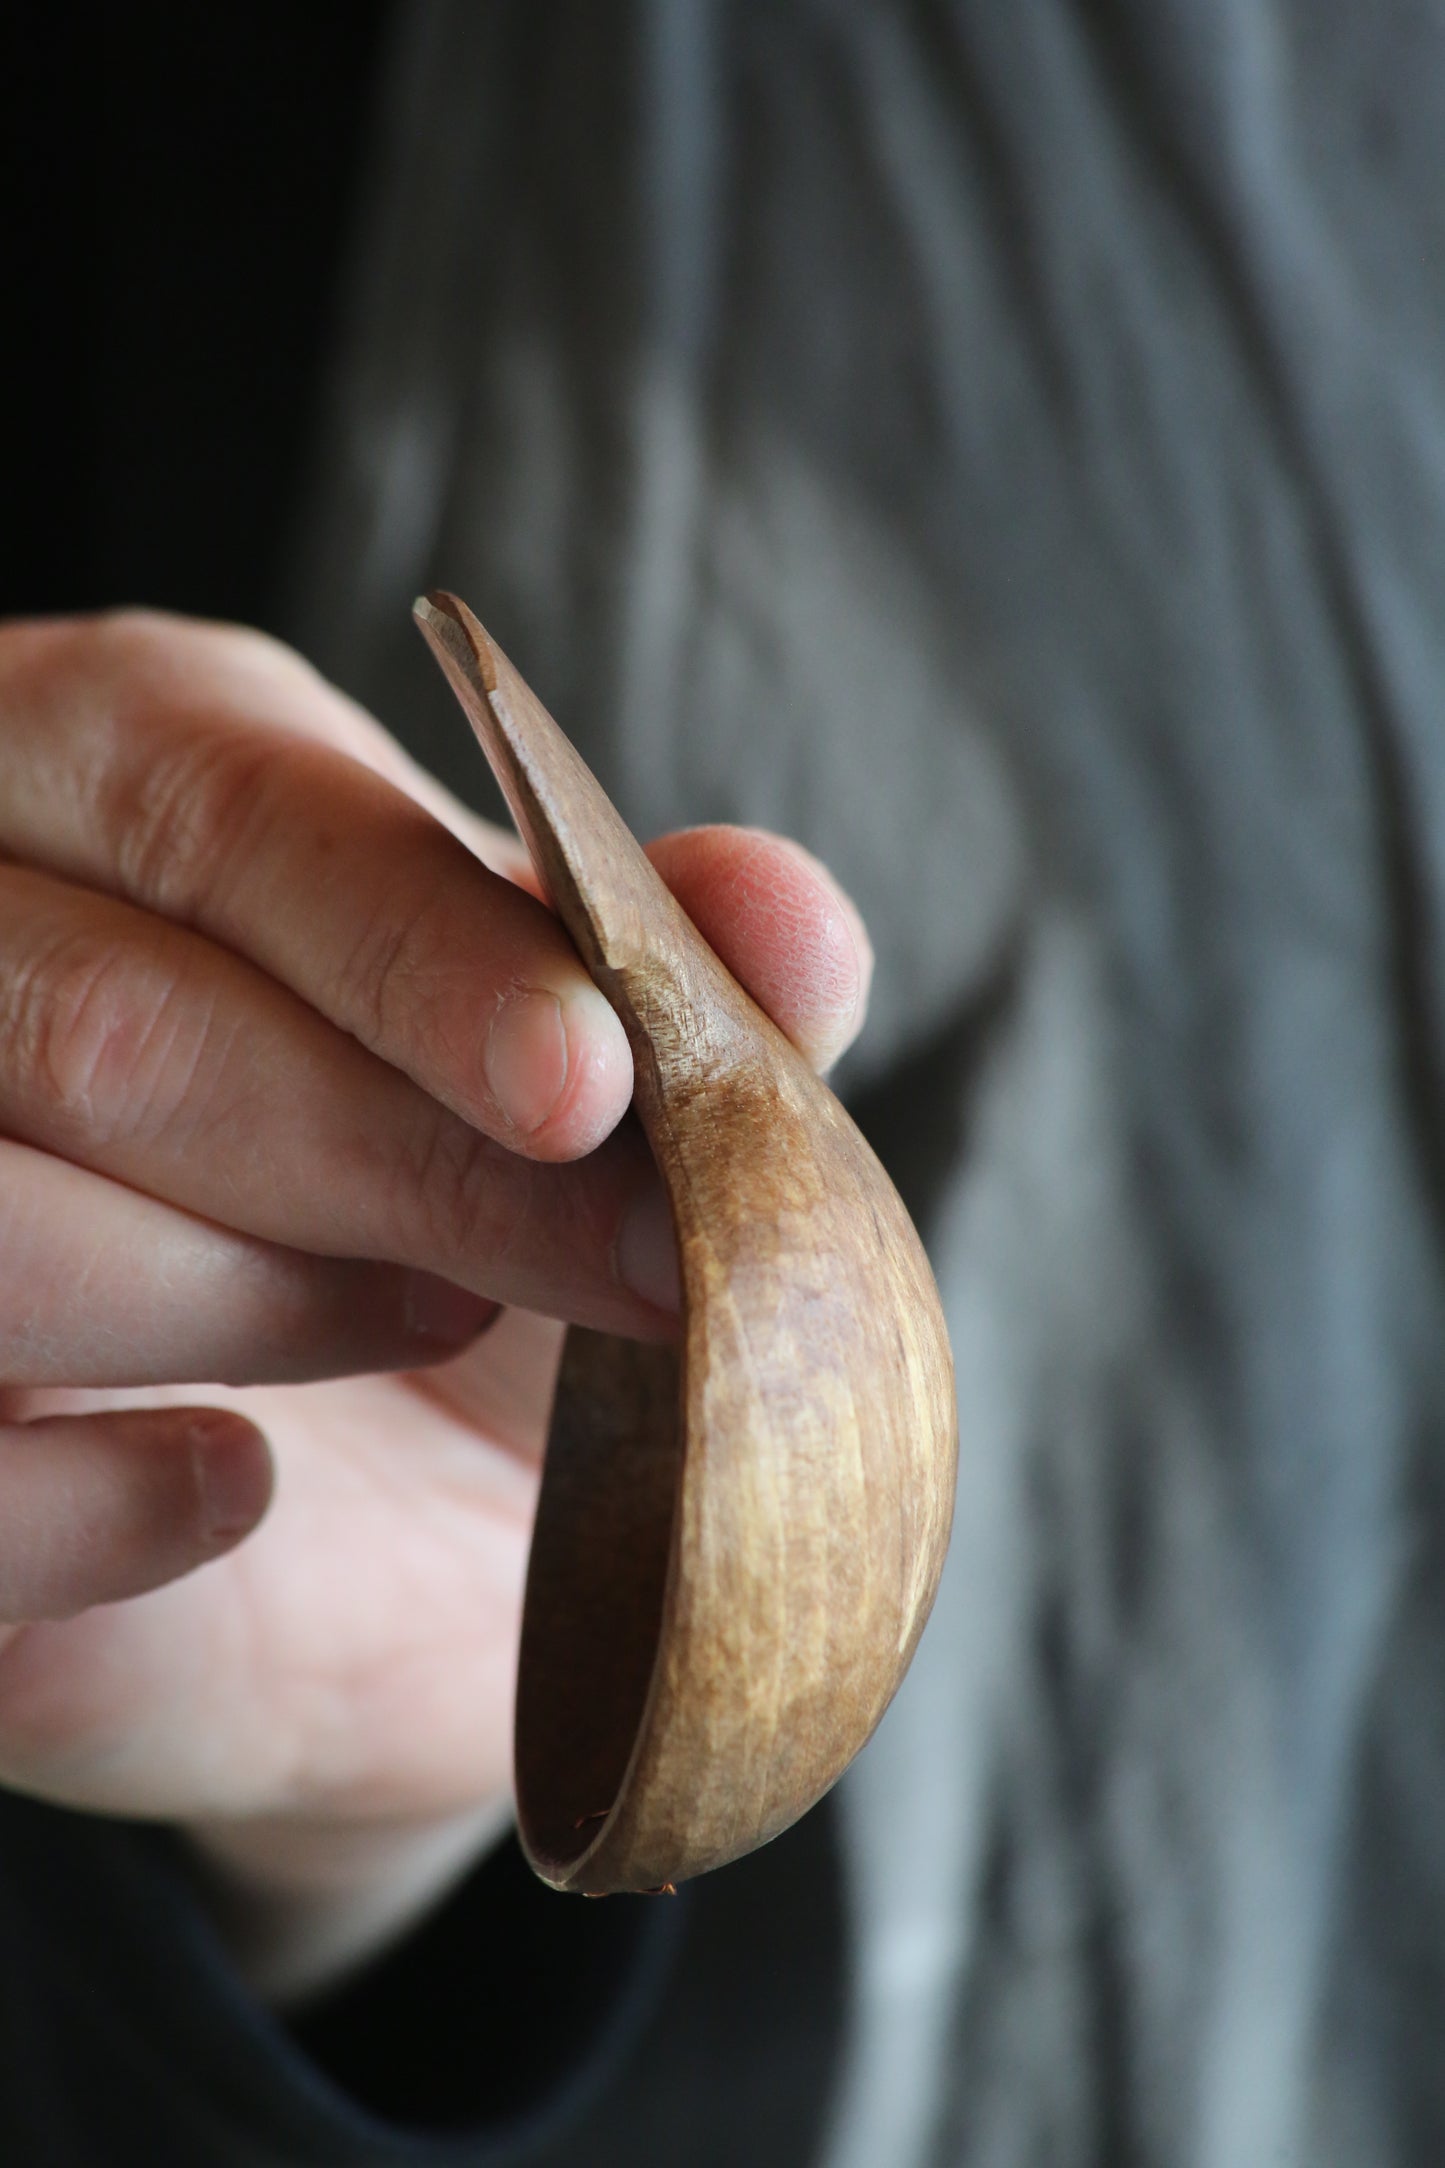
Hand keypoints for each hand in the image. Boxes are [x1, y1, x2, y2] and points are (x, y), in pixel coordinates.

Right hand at [0, 610, 871, 1997]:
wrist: (379, 1483)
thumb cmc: (470, 1195)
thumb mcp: (585, 1065)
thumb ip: (676, 984)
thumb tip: (798, 926)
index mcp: (132, 766)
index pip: (241, 818)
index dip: (426, 958)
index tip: (593, 1085)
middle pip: (109, 1030)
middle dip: (398, 1167)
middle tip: (626, 1270)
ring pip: (3, 1236)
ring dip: (257, 1309)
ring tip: (428, 1322)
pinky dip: (103, 1505)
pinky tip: (241, 1480)